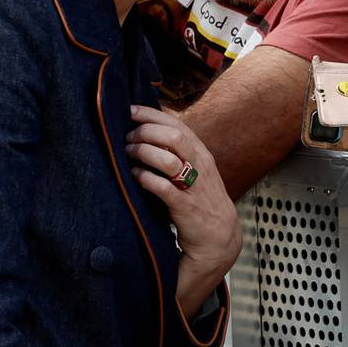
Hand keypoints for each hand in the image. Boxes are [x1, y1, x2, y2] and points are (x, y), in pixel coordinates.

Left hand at [124, 105, 240, 275]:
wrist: (219, 237)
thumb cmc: (201, 200)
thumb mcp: (196, 171)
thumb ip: (178, 153)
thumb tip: (148, 131)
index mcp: (201, 153)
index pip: (177, 124)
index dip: (151, 114)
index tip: (130, 110)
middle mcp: (200, 166)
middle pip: (173, 136)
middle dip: (146, 132)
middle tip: (128, 138)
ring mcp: (194, 186)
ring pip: (168, 159)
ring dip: (144, 152)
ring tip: (128, 154)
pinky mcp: (185, 207)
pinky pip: (162, 188)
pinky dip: (145, 178)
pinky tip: (135, 176)